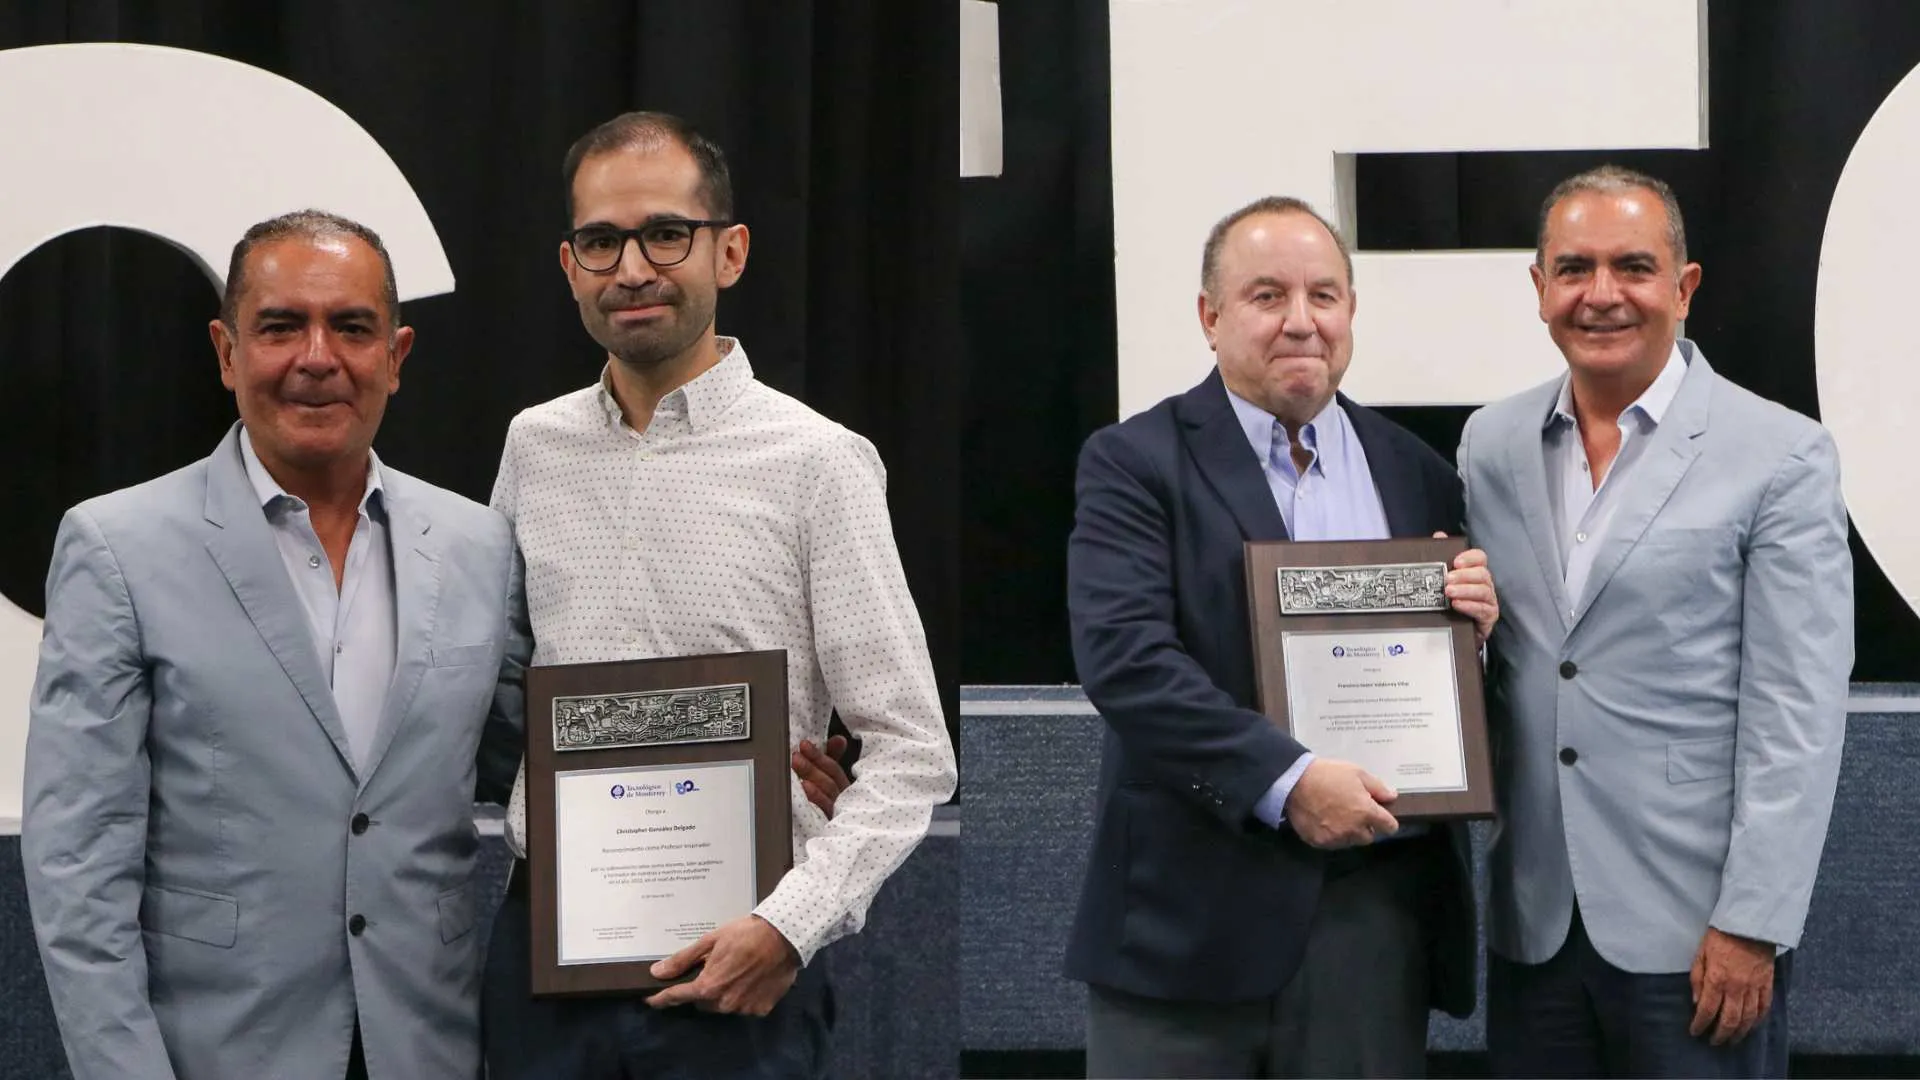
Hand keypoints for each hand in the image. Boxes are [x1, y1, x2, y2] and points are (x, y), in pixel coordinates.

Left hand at [647, 915, 801, 1015]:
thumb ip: (682, 960)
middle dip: (702, 989)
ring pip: (723, 1006)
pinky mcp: (761, 1010)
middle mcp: (724, 1004)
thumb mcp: (710, 940)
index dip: (661, 999)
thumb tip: (657, 972)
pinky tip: (751, 979)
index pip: (677, 997)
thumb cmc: (744, 934)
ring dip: (723, 994)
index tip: (651, 1000)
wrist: (784, 936)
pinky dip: (743, 996)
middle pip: (702, 1002)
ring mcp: (743, 1009)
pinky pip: (743, 1007)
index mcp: (708, 986)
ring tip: (735, 972)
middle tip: (712, 970)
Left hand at [791, 735, 850, 816]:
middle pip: (830, 777)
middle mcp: (845, 799)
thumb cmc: (837, 810)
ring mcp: (840, 811)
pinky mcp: (835, 824)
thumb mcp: (834, 784)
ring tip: (797, 764)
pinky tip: (805, 788)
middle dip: (813, 763)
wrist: (845, 850)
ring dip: (812, 774)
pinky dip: (816, 796)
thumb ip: (834, 761)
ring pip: (828, 789)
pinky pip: (826, 808)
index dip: (820, 755)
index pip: (834, 768)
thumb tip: (839, 740)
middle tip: (796, 753)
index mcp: (844, 789)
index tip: (805, 745)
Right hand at [1283, 758, 1398, 848]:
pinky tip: (1324, 821)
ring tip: (1337, 816)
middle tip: (1354, 812)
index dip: (1387, 821)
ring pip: (1351, 841)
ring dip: (1349, 832)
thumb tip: (1392, 797)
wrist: (1295, 782)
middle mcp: (1353, 829)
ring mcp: (1336, 838)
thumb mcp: (1357, 773)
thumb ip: (1378, 787)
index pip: (1389, 827)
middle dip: (1366, 827)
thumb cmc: (1327, 775)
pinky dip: (1331, 835)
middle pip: (1369, 837)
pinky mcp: (1320, 842)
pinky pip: (1333, 843)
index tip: (1381, 817)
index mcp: (1366, 812)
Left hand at [1435, 533, 1498, 644]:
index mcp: (1475, 573)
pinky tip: (1457, 605)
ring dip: (1465, 590)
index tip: (1455, 562)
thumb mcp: (1443, 580)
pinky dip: (1470, 606)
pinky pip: (1483, 610)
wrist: (1454, 632)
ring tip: (1449, 592)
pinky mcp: (1488, 618)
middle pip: (1482, 574)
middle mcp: (1484, 585)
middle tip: (1447, 579)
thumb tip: (1439, 536)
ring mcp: (1488, 602)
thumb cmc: (1451, 603)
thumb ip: (1442, 557)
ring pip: (1483, 591)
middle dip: (1465, 575)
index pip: (1480, 558)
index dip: (1470, 557)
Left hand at [1688, 927, 1775, 1045]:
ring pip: (1748, 1019)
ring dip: (1739, 1033)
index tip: (1695, 1032)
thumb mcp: (1700, 954)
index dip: (1700, 1024)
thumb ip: (1697, 979)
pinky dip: (1758, 1021)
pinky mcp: (1767, 984)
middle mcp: (1736, 987)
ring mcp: (1754, 987)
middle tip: (1714, 1042)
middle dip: (1720, 1035)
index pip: (1707, 1010)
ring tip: (1732, 1040)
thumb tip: (1697, 1003)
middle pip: (1729, 1020)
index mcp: (1717, 979)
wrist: (1749, 923)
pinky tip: (1751, 1026)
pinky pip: (1764, 1008)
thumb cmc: (1720, 936)